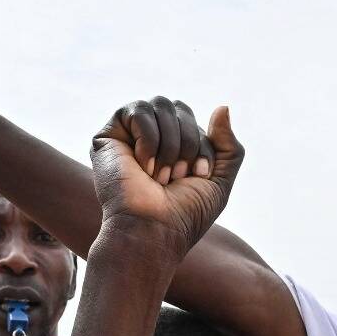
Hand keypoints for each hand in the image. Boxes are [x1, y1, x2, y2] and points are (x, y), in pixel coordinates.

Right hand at [92, 99, 242, 253]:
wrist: (154, 231)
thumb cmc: (185, 214)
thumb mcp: (220, 181)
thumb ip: (229, 146)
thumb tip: (222, 106)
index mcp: (173, 147)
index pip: (195, 121)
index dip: (203, 145)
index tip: (199, 176)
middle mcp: (150, 138)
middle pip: (178, 107)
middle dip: (187, 142)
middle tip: (178, 176)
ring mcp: (128, 136)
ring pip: (159, 104)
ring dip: (170, 144)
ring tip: (160, 176)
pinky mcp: (108, 137)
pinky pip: (138, 111)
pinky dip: (149, 140)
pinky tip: (144, 167)